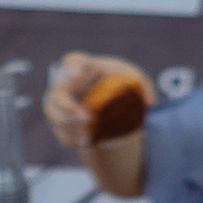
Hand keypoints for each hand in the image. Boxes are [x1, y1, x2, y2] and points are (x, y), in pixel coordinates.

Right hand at [43, 53, 151, 194]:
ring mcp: (57, 101)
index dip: (73, 68)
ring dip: (69, 127)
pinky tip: (88, 141)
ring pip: (52, 114)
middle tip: (88, 118)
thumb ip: (144, 87)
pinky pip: (58, 131)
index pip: (72, 60)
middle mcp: (64, 82)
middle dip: (69, 108)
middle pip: (56, 92)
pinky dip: (71, 138)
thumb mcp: (134, 79)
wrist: (105, 98)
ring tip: (89, 136)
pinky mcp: (57, 119)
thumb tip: (150, 104)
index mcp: (83, 65)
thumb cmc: (118, 82)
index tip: (79, 77)